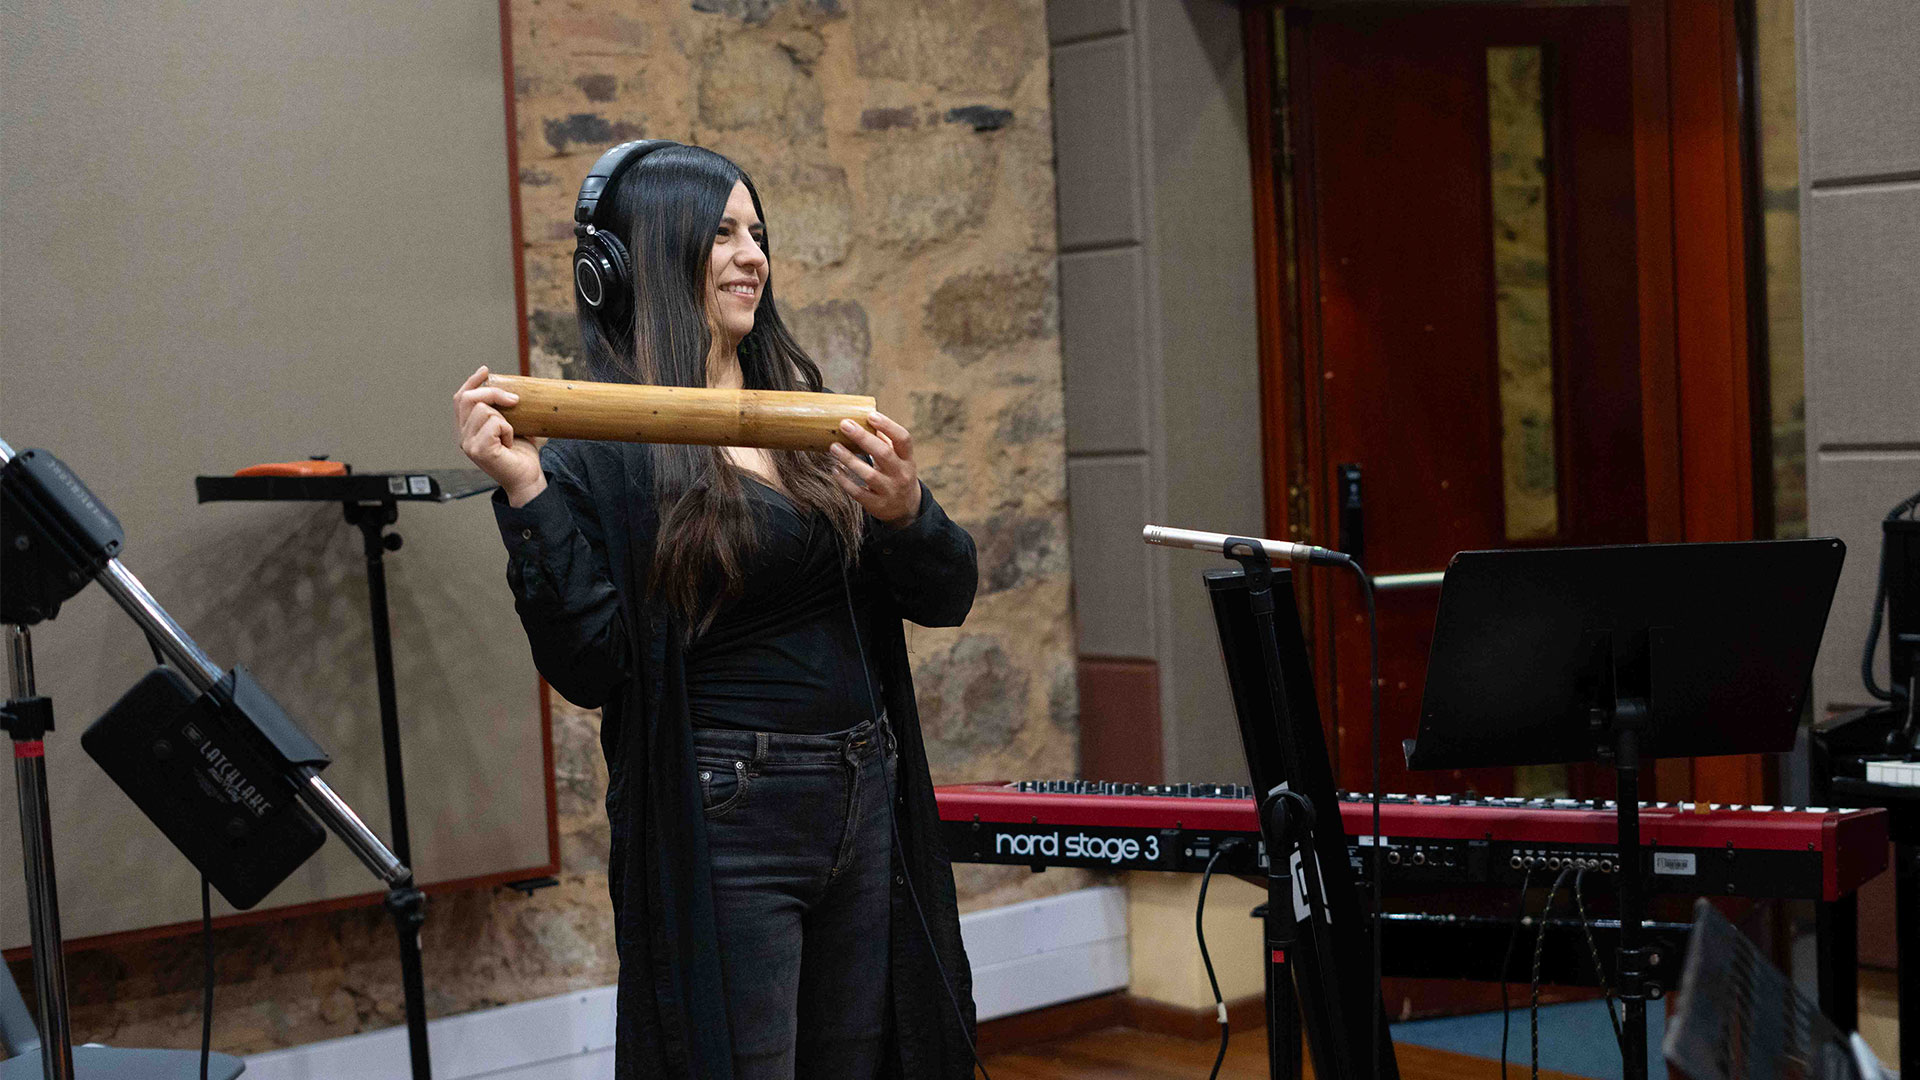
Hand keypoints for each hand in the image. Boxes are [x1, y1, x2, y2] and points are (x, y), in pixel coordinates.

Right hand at [454, 365, 544, 505]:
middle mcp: (462, 437)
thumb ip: (503, 410)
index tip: (486, 370)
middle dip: (493, 392)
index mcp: (466, 430)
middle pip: (469, 398)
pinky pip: (494, 424)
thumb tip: (512, 389)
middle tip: (514, 400)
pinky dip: (507, 429)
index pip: (460, 399)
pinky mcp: (478, 450)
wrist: (528, 478)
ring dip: (504, 419)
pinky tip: (509, 443)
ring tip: (510, 435)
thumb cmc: (521, 455)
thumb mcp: (511, 426)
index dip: (471, 382)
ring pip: (484, 410)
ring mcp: (468, 444)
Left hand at [830, 412, 918, 525]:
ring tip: (833, 447)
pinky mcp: (877, 505)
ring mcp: (890, 491)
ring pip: (869, 474)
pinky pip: (858, 492)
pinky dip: (845, 481)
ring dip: (849, 459)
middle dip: (863, 438)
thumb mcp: (898, 458)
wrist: (906, 508)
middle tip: (844, 424)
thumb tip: (863, 417)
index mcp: (907, 458)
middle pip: (884, 453)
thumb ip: (884, 440)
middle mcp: (901, 474)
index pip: (903, 439)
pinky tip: (835, 469)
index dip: (888, 426)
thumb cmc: (897, 474)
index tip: (870, 415)